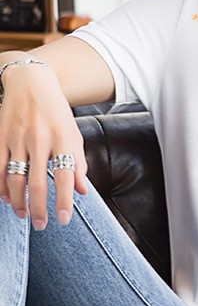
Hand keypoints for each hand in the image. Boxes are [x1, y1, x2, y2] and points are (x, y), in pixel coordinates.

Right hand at [0, 62, 87, 229]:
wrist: (32, 82)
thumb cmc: (56, 112)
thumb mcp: (73, 133)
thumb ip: (78, 162)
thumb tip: (82, 191)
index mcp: (63, 138)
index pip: (64, 176)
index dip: (64, 201)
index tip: (64, 219)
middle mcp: (40, 138)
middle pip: (37, 183)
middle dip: (38, 208)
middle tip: (41, 224)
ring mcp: (18, 138)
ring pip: (15, 179)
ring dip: (18, 202)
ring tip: (23, 215)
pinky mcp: (1, 137)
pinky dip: (2, 186)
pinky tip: (7, 198)